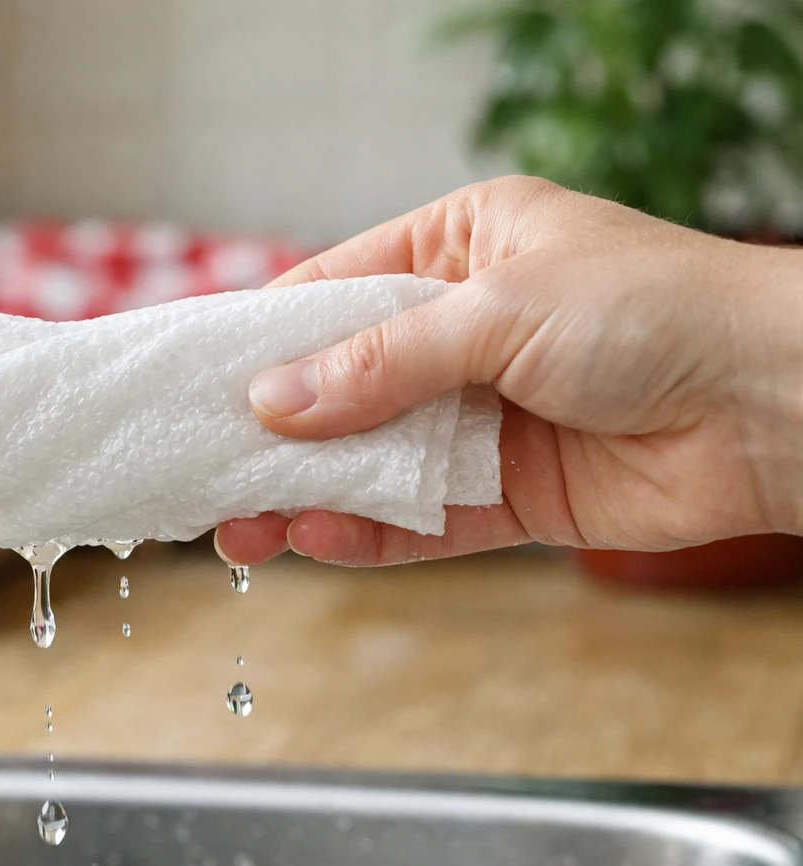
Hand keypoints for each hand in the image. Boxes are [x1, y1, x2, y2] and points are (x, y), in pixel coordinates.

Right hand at [215, 175, 802, 566]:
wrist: (782, 402)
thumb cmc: (660, 310)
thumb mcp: (497, 313)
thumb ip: (379, 365)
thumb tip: (271, 402)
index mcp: (464, 249)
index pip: (335, 293)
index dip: (264, 340)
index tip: (196, 380)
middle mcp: (468, 332)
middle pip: (343, 387)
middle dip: (274, 433)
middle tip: (203, 470)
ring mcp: (488, 416)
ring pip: (373, 461)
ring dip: (306, 494)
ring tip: (236, 526)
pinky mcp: (513, 493)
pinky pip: (422, 519)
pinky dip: (367, 534)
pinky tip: (311, 540)